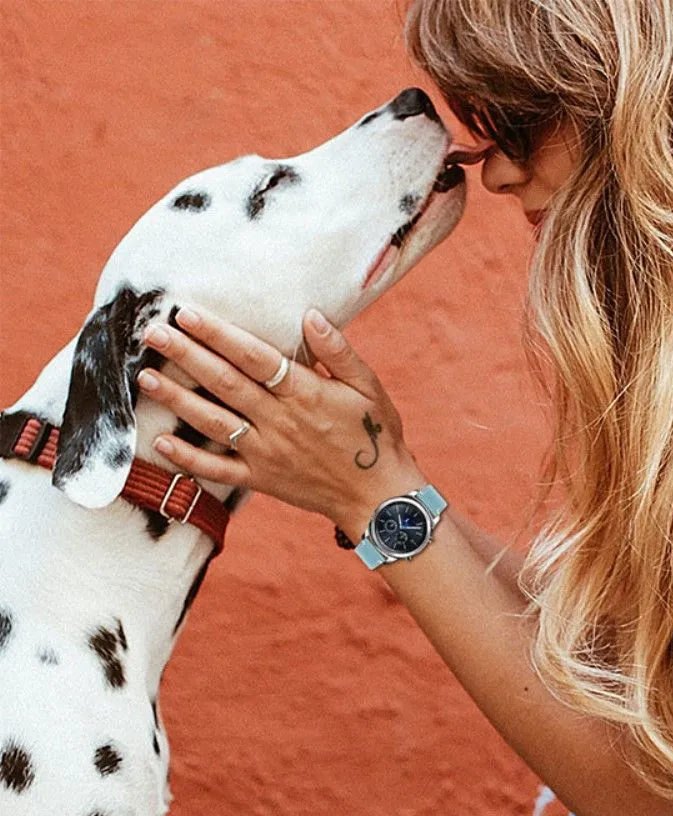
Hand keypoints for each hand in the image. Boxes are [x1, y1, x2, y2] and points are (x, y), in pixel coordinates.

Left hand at [136, 306, 424, 537]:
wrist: (379, 496)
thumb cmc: (376, 435)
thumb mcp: (368, 387)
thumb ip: (338, 351)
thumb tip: (310, 315)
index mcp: (306, 393)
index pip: (254, 357)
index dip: (219, 334)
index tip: (188, 313)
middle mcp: (280, 421)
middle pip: (224, 383)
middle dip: (185, 355)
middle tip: (152, 332)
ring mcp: (267, 452)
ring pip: (214, 422)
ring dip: (177, 398)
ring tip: (145, 376)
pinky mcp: (262, 479)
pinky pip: (218, 469)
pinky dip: (188, 458)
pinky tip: (161, 441)